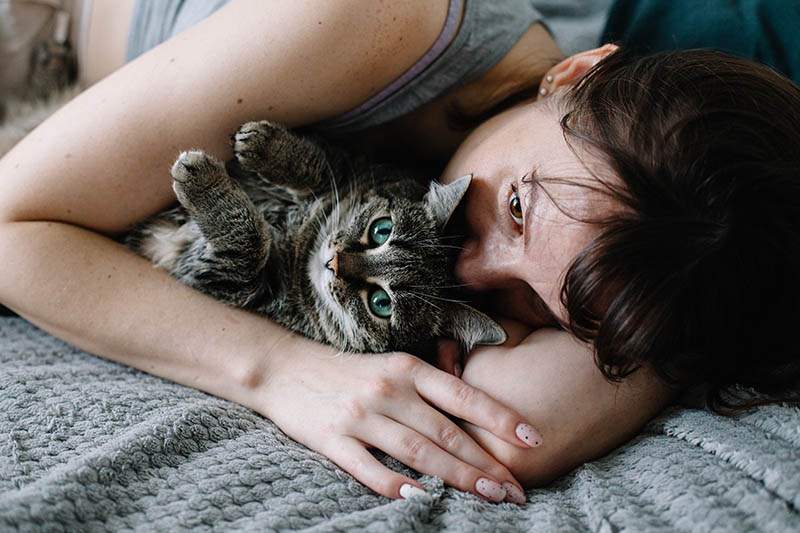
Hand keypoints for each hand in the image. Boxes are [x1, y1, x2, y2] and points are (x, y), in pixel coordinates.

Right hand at [251, 335, 541, 503]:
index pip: (462, 395)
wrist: (284, 367)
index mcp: (406, 368)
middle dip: (485, 462)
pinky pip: (368, 467)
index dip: (500, 417)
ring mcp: (359, 414)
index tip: (532, 439)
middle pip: (445, 431)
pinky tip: (420, 500)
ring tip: (489, 495)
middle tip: (516, 488)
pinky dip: (395, 485)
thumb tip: (476, 419)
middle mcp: (387, 388)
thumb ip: (428, 387)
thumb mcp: (391, 365)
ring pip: (416, 451)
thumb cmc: (348, 370)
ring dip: (456, 477)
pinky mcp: (331, 438)